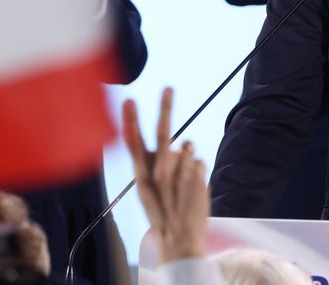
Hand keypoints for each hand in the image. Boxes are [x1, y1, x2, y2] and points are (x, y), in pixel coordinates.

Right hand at [122, 88, 207, 262]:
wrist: (179, 240)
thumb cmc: (164, 212)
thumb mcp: (150, 189)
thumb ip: (160, 164)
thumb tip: (180, 141)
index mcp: (142, 176)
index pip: (134, 144)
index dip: (131, 122)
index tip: (130, 101)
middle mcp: (158, 175)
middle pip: (162, 135)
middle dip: (165, 109)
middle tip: (168, 87)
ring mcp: (179, 176)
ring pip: (186, 145)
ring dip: (186, 154)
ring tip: (183, 176)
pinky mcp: (196, 178)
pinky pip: (198, 159)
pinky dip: (197, 169)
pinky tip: (192, 186)